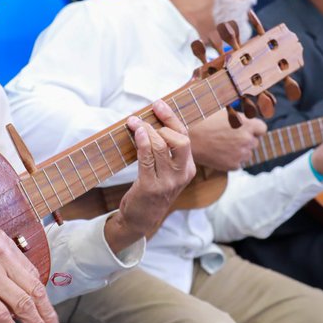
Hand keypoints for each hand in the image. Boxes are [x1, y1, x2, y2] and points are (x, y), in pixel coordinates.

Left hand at [108, 101, 195, 241]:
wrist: (141, 218)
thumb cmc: (152, 189)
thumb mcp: (166, 171)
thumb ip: (166, 151)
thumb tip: (153, 120)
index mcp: (188, 168)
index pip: (185, 137)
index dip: (171, 118)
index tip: (158, 104)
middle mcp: (181, 175)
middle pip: (180, 140)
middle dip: (162, 122)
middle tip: (145, 115)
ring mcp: (167, 182)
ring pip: (160, 146)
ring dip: (146, 130)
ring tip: (134, 123)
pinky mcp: (150, 186)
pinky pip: (147, 158)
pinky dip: (142, 142)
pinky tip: (136, 133)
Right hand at [187, 107, 266, 170]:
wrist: (188, 138)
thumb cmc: (204, 121)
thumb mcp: (224, 111)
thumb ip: (239, 115)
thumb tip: (247, 112)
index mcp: (248, 124)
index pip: (262, 129)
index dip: (254, 129)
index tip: (246, 129)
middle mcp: (247, 139)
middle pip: (254, 142)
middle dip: (245, 140)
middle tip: (229, 137)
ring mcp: (241, 154)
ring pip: (247, 154)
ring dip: (239, 151)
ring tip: (222, 145)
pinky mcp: (233, 165)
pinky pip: (238, 164)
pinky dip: (231, 160)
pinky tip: (219, 153)